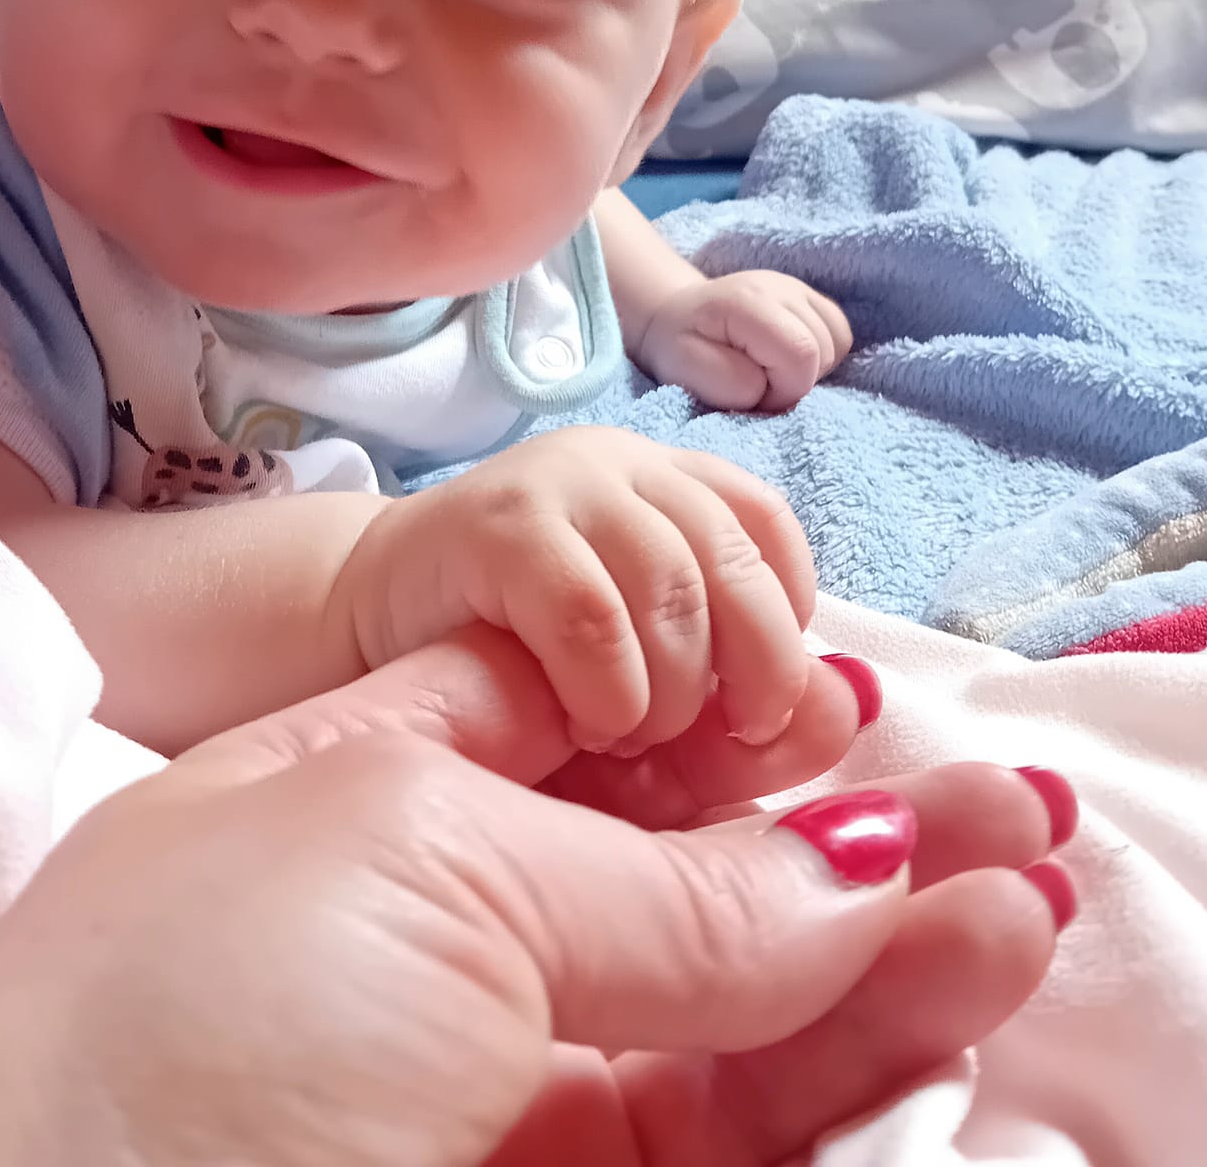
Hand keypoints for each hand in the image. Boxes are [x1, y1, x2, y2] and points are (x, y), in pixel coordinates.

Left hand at [0, 631, 1076, 1166]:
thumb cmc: (200, 997)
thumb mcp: (426, 864)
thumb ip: (656, 884)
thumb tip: (843, 863)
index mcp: (373, 791)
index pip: (589, 731)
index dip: (723, 720)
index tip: (853, 714)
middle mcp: (445, 933)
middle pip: (682, 874)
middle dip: (842, 836)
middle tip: (999, 804)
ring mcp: (504, 1079)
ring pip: (732, 1010)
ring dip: (882, 944)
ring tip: (1019, 880)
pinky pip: (730, 1121)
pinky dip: (847, 1053)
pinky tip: (942, 970)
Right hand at [333, 427, 814, 750]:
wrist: (355, 631)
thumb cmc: (512, 671)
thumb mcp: (645, 685)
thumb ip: (739, 704)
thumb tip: (851, 706)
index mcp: (663, 483)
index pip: (767, 525)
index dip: (786, 617)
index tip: (754, 701)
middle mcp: (619, 465)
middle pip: (738, 556)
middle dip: (755, 667)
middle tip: (724, 741)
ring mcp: (559, 485)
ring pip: (676, 586)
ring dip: (674, 689)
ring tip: (629, 734)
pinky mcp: (496, 527)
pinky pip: (594, 613)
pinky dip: (610, 687)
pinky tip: (583, 721)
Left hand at [635, 269, 852, 412]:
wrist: (677, 318)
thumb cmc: (681, 348)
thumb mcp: (687, 371)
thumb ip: (729, 382)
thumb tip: (767, 386)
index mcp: (749, 302)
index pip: (802, 352)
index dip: (786, 388)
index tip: (755, 393)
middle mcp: (780, 286)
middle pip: (824, 349)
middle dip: (796, 381)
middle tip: (758, 382)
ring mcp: (798, 287)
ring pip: (837, 343)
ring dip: (809, 369)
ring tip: (770, 369)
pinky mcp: (810, 296)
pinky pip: (840, 334)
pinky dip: (822, 355)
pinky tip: (788, 358)